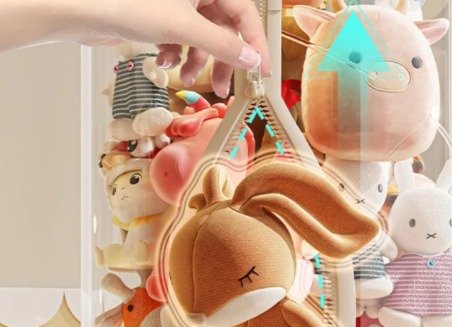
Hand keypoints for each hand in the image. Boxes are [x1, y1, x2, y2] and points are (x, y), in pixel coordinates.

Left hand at [60, 0, 269, 94]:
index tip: (261, 72)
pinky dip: (176, 54)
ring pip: (201, 36)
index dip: (254, 44)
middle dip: (222, 59)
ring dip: (197, 61)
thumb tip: (252, 60)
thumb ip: (223, 45)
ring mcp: (176, 2)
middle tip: (223, 88)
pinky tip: (164, 62)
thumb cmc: (130, 4)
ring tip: (187, 79)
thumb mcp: (185, 27)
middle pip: (223, 27)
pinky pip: (180, 37)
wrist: (84, 9)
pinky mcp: (159, 15)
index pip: (244, 13)